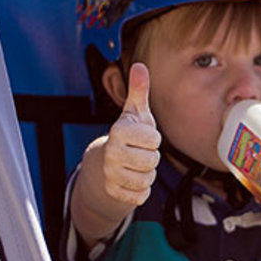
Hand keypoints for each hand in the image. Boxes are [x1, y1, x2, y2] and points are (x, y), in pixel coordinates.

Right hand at [101, 62, 161, 207]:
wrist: (107, 161)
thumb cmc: (129, 134)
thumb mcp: (135, 112)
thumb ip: (139, 90)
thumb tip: (140, 65)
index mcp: (118, 130)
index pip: (154, 139)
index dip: (153, 139)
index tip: (142, 136)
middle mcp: (111, 152)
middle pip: (152, 161)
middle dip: (151, 157)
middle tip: (140, 152)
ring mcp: (110, 174)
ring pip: (147, 179)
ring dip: (147, 174)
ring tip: (136, 165)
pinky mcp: (114, 192)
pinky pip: (141, 195)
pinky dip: (142, 190)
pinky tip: (132, 179)